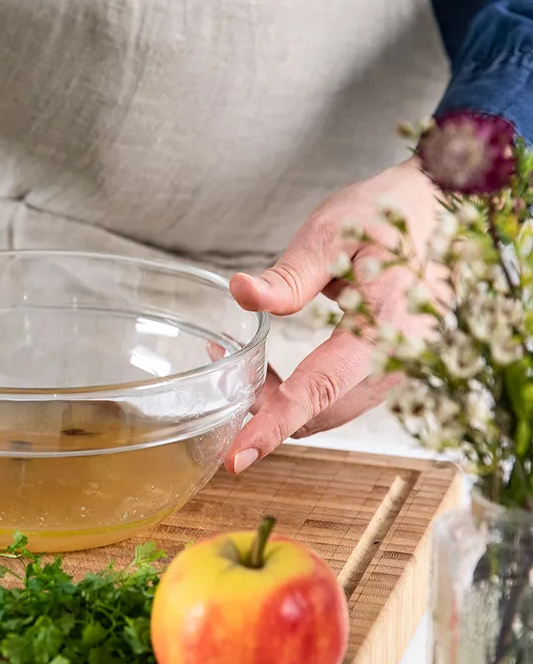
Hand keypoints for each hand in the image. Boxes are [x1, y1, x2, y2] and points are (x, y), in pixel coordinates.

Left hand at [223, 159, 439, 472]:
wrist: (440, 207)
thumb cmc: (389, 212)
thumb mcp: (332, 233)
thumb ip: (288, 275)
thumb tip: (241, 294)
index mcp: (386, 327)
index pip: (318, 391)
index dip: (273, 426)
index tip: (238, 457)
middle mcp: (399, 358)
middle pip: (320, 411)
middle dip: (266, 410)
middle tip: (223, 378)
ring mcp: (399, 365)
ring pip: (328, 408)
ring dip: (281, 401)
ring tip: (238, 366)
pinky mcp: (390, 364)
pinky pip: (341, 394)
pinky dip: (301, 392)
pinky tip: (268, 368)